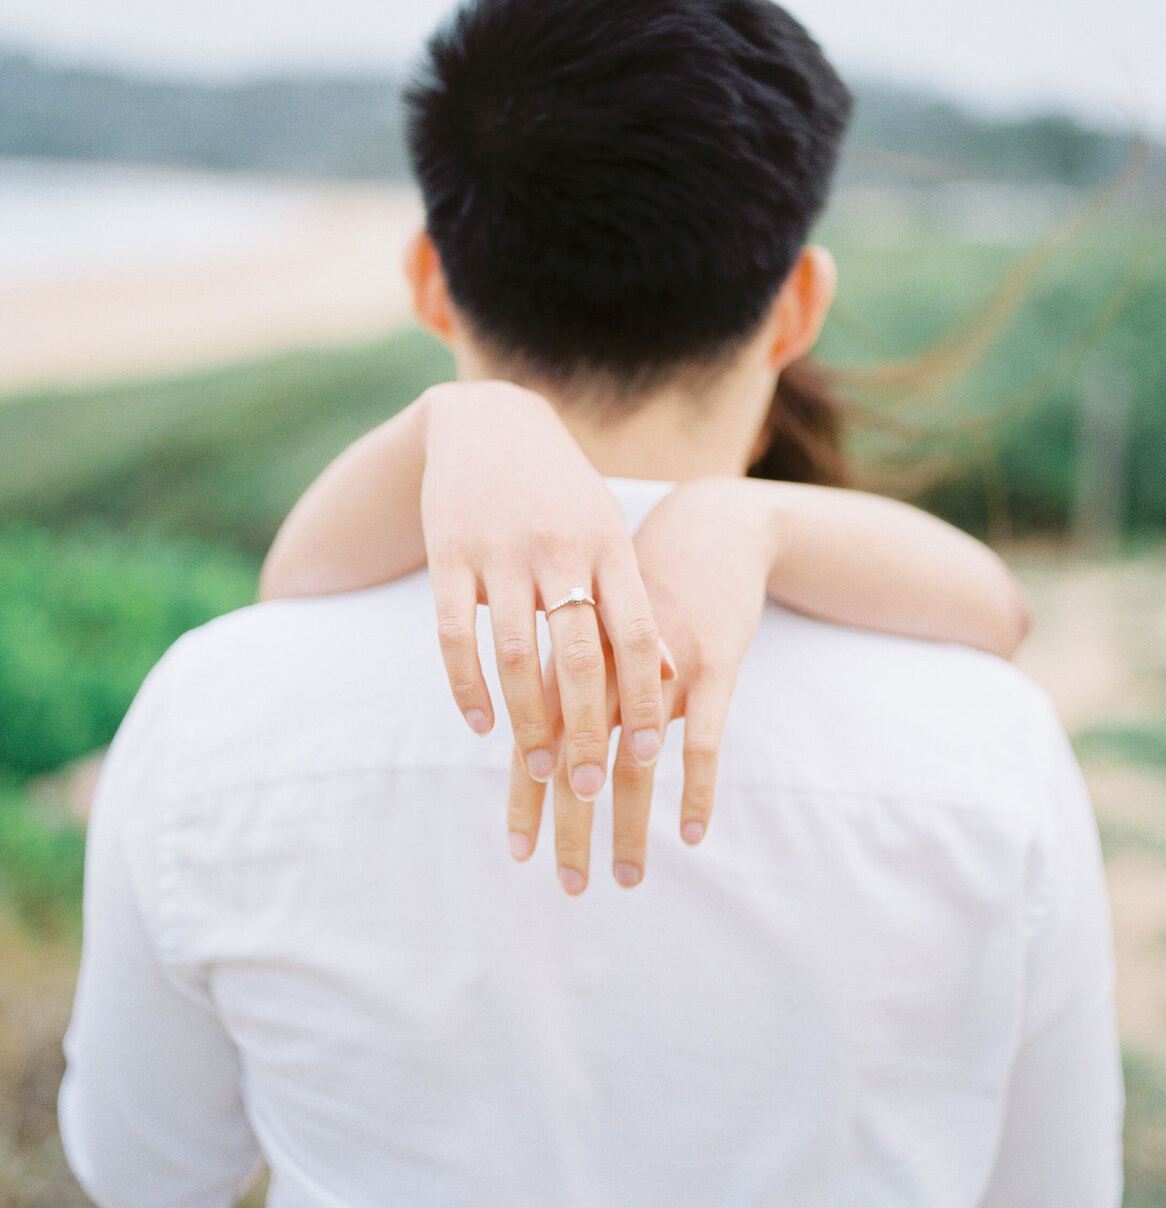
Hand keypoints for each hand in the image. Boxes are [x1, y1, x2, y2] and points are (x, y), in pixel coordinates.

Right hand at [420, 381, 665, 798]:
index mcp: (608, 544)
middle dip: (587, 729)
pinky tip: (480, 724)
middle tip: (590, 788)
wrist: (488, 420)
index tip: (653, 755)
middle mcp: (558, 548)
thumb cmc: (562, 490)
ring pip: (515, 653)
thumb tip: (675, 674)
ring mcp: (500, 551)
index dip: (646, 697)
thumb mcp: (607, 531)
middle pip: (578, 656)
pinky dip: (467, 685)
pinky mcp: (448, 553)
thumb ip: (633, 600)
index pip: (636, 634)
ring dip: (526, 720)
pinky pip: (455, 633)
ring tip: (538, 770)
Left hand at [506, 477, 775, 891]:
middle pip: (578, 760)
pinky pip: (704, 739)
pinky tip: (694, 834)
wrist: (706, 525)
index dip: (525, 797)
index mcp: (568, 655)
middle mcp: (606, 665)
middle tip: (568, 886)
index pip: (535, 738)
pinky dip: (697, 790)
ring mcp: (661, 667)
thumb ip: (560, 677)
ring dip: (630, 826)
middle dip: (571, 827)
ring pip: (637, 761)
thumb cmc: (640, 583)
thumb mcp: (589, 622)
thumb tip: (528, 741)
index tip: (518, 854)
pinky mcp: (713, 664)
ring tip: (626, 878)